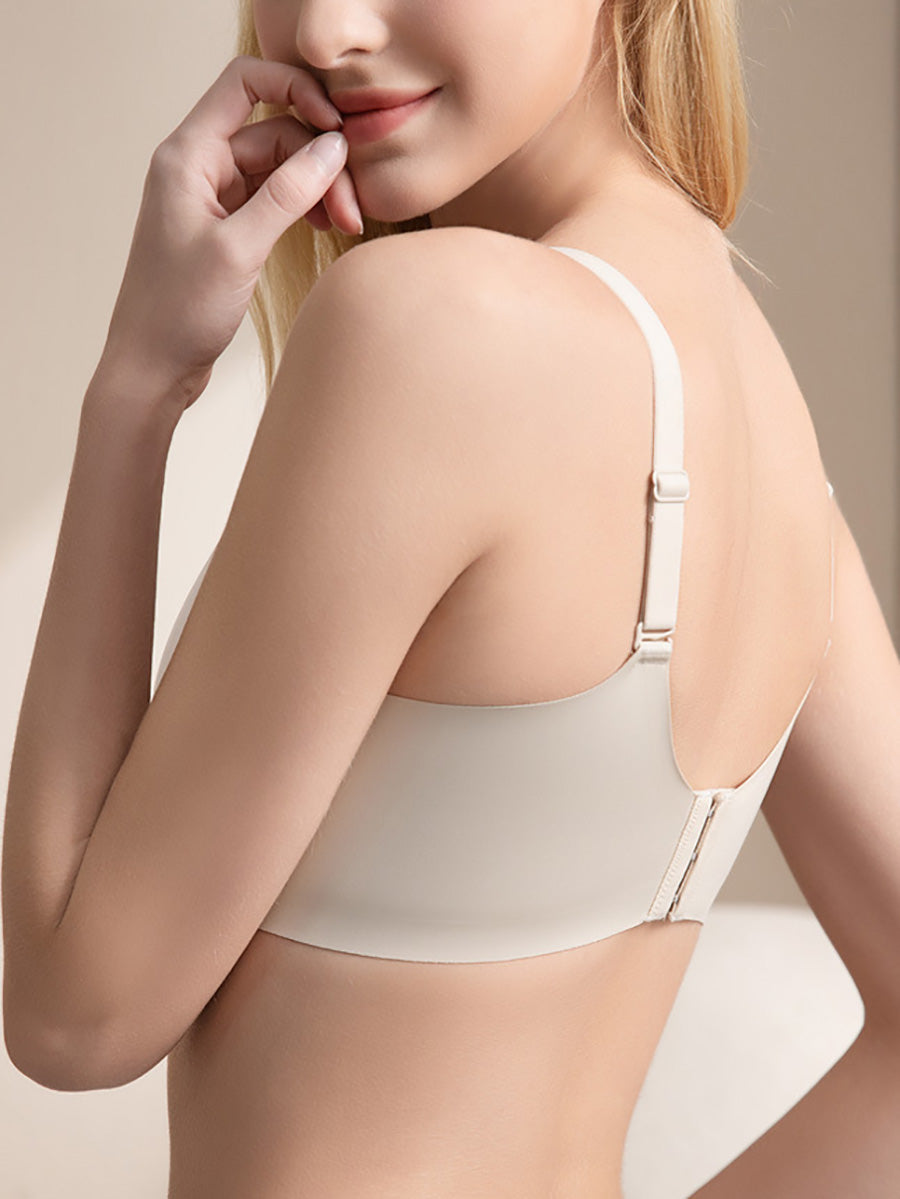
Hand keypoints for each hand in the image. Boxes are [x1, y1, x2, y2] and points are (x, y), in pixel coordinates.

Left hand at [100, 55, 363, 413]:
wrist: (152, 368)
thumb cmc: (178, 313)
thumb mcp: (238, 250)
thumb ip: (287, 195)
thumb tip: (333, 147)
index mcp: (187, 156)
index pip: (245, 83)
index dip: (296, 90)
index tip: (337, 129)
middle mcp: (197, 168)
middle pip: (274, 133)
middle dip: (318, 163)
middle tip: (351, 211)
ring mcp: (212, 198)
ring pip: (279, 169)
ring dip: (315, 189)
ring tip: (343, 226)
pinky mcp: (226, 228)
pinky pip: (272, 199)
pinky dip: (301, 209)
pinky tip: (321, 230)